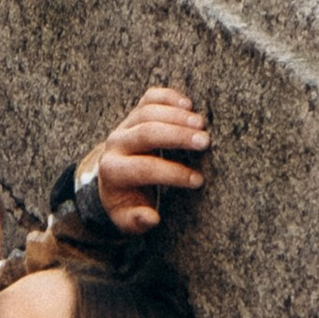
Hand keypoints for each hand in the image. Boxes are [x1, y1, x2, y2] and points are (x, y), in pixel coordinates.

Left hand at [79, 86, 209, 233]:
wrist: (113, 180)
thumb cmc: (126, 202)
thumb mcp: (126, 219)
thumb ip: (136, 220)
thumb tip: (151, 218)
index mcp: (113, 171)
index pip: (144, 168)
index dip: (172, 173)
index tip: (197, 180)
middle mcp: (115, 144)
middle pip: (146, 133)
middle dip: (177, 136)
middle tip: (205, 142)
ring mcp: (124, 125)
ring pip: (148, 112)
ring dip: (177, 116)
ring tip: (201, 124)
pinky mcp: (134, 113)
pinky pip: (149, 98)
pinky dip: (169, 97)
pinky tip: (189, 105)